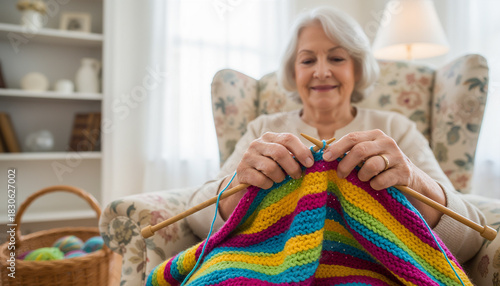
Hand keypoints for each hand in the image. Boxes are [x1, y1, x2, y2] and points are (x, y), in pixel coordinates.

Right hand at [219, 132, 313, 219]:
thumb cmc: (271, 169)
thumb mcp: (282, 158)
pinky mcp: (242, 171)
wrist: (247, 181)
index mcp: (269, 137)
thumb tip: (319, 152)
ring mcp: (247, 157)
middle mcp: (257, 144)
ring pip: (271, 168)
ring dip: (279, 178)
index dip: (301, 151)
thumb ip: (296, 154)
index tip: (310, 163)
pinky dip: (268, 185)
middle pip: (280, 152)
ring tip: (279, 180)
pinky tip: (268, 185)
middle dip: (292, 167)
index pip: (288, 138)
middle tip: (297, 176)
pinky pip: (261, 180)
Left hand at [322, 129, 444, 226]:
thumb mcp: (367, 154)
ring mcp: (397, 156)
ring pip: (371, 165)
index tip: (326, 158)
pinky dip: (374, 185)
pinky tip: (374, 185)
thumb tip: (324, 154)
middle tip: (340, 174)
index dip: (337, 148)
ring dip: (361, 175)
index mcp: (374, 135)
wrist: (408, 176)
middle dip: (346, 164)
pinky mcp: (404, 172)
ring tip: (362, 179)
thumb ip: (350, 151)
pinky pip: (382, 180)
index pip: (352, 138)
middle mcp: (386, 142)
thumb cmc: (379, 165)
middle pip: (360, 150)